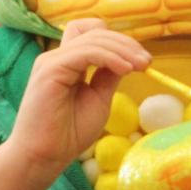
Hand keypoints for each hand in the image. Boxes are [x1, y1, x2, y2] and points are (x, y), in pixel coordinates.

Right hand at [5, 18, 149, 178]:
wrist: (44, 158)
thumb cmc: (68, 135)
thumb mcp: (98, 100)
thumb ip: (108, 77)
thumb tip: (127, 60)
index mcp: (67, 63)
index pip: (92, 34)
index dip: (118, 41)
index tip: (140, 60)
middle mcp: (57, 57)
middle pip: (95, 32)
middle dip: (125, 43)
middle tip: (146, 62)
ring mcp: (52, 61)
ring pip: (92, 38)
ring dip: (122, 49)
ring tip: (140, 66)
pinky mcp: (50, 70)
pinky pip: (85, 52)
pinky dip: (109, 57)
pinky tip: (125, 69)